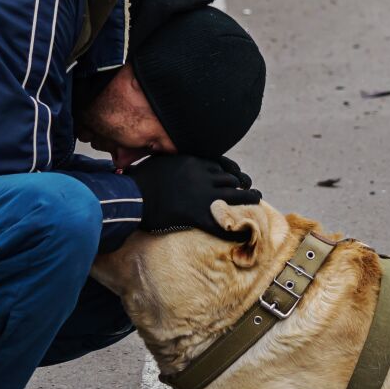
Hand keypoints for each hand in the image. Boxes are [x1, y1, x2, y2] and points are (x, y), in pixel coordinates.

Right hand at [132, 155, 262, 239]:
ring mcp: (202, 194)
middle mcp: (202, 175)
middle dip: (243, 184)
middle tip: (251, 190)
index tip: (237, 176)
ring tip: (257, 201)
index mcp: (194, 161)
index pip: (220, 164)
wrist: (132, 196)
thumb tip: (172, 156)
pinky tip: (245, 232)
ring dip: (249, 199)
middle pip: (231, 179)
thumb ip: (171, 157)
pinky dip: (235, 229)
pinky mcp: (198, 214)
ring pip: (235, 196)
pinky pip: (222, 223)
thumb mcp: (158, 158)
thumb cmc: (139, 179)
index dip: (232, 171)